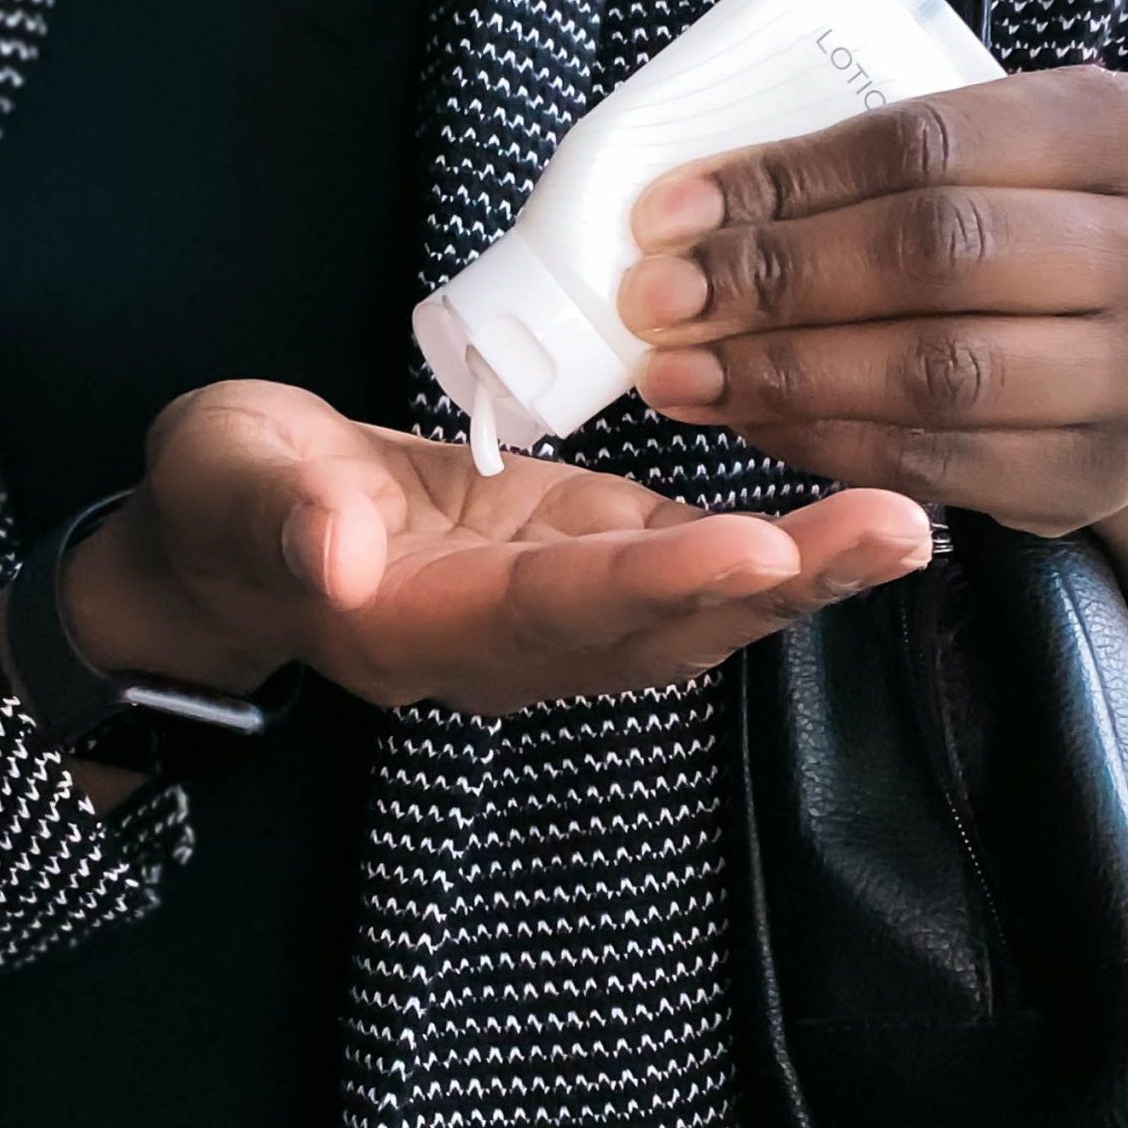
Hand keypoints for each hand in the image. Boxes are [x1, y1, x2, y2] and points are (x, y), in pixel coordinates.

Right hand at [60, 380, 931, 717]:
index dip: (650, 582)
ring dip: (801, 577)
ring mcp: (554, 615)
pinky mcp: (581, 567)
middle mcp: (507, 645)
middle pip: (657, 631)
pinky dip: (776, 552)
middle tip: (894, 533)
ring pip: (691, 614)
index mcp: (421, 625)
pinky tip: (857, 518)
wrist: (238, 540)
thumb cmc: (224, 498)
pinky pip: (690, 572)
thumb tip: (335, 560)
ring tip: (905, 527)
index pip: (551, 610)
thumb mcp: (222, 482)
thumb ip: (276, 516)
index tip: (750, 546)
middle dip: (777, 586)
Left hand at [617, 66, 1127, 537]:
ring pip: (933, 372)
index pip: (931, 143)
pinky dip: (824, 441)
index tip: (668, 212)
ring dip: (782, 373)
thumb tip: (691, 208)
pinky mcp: (1102, 474)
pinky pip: (934, 462)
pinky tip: (750, 419)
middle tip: (658, 298)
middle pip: (936, 254)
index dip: (787, 179)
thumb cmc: (1047, 241)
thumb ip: (884, 169)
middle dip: (774, 278)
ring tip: (680, 370)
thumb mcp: (1007, 163)